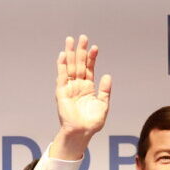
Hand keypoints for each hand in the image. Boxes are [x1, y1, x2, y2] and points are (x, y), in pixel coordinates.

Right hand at [50, 35, 111, 159]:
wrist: (82, 132)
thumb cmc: (92, 122)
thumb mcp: (103, 105)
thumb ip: (105, 90)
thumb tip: (108, 75)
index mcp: (88, 87)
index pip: (89, 68)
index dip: (91, 58)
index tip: (95, 47)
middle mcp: (78, 85)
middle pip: (79, 64)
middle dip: (80, 51)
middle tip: (83, 37)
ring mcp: (69, 87)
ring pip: (69, 67)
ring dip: (70, 54)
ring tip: (70, 40)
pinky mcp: (61, 92)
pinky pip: (61, 77)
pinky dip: (61, 66)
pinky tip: (63, 55)